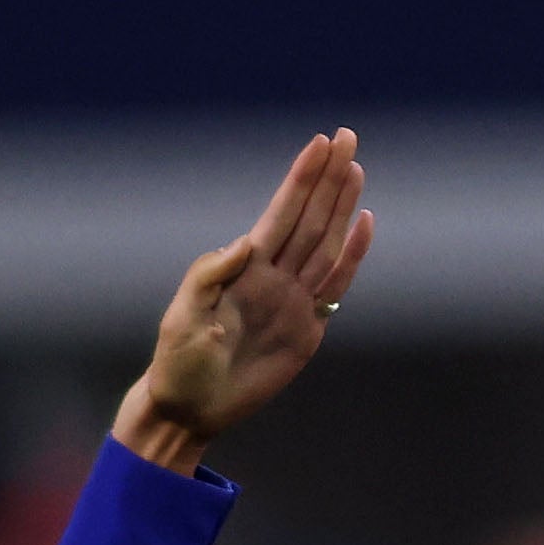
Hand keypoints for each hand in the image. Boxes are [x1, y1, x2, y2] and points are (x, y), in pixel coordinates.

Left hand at [115, 130, 369, 472]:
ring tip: (356, 168)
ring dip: (342, 205)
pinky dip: (354, 255)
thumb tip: (245, 244)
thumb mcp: (183, 320)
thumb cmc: (178, 363)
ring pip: (326, 243)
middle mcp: (272, 277)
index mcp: (242, 270)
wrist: (191, 407)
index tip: (318, 146)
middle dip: (328, 178)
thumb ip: (209, 278)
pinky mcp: (307, 328)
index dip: (301, 181)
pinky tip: (365, 224)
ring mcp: (293, 300)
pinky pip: (337, 285)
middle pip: (309, 219)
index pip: (280, 215)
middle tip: (346, 137)